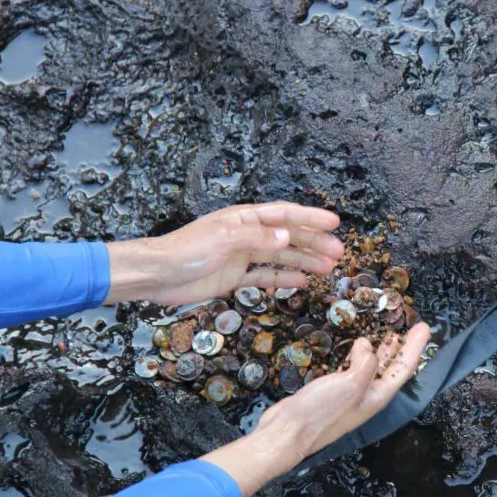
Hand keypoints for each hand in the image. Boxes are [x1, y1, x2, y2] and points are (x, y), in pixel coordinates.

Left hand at [104, 202, 344, 304]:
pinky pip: (265, 276)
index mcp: (244, 219)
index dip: (310, 217)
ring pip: (281, 257)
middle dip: (314, 243)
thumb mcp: (223, 240)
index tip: (334, 223)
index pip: (284, 215)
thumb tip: (287, 237)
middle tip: (338, 253)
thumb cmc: (186, 251)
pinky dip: (284, 278)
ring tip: (328, 268)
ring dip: (304, 261)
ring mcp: (241, 256)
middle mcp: (247, 235)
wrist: (158, 275)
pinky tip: (302, 281)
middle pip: (287, 237)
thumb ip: (256, 238)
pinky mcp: (234, 277)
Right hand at [201, 322, 431, 496]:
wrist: (287, 432)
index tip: (425, 327)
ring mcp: (351, 395)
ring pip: (373, 368)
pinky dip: (360, 356)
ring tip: (390, 335)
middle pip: (392, 368)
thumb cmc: (321, 411)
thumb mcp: (351, 383)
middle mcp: (368, 396)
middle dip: (403, 348)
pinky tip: (357, 349)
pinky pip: (354, 369)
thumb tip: (367, 345)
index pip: (403, 368)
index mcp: (377, 396)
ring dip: (383, 351)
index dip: (415, 346)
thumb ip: (366, 362)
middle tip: (413, 328)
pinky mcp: (333, 392)